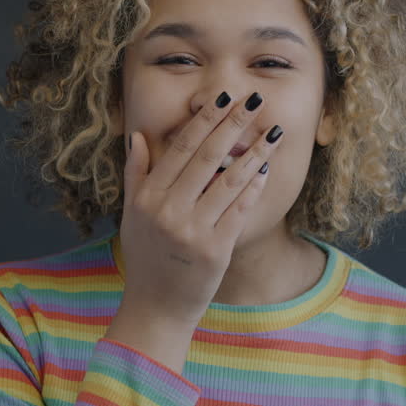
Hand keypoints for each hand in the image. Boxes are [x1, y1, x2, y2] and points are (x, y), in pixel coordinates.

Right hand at [118, 90, 284, 324]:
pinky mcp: (216, 250)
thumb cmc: (146, 258)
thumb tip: (138, 136)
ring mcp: (193, 231)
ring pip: (229, 179)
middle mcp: (168, 211)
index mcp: (147, 198)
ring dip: (255, 152)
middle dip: (234, 124)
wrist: (156, 307)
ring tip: (273, 131)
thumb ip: (136, 174)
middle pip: (207, 156)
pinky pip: (240, 209)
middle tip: (253, 101)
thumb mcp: (132, 214)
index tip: (223, 97)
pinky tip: (266, 169)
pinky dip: (254, 186)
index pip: (180, 148)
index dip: (204, 119)